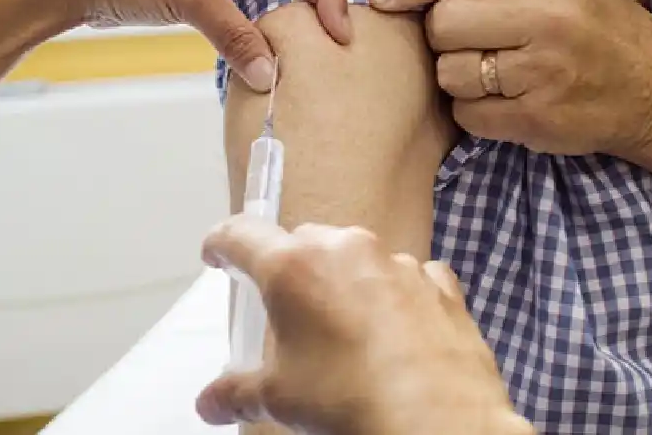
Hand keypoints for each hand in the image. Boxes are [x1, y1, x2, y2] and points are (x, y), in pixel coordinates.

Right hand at [196, 218, 530, 434]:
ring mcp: (395, 261)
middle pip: (301, 243)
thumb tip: (212, 402)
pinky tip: (396, 333)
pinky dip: (396, 296)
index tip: (217, 254)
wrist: (438, 421)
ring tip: (345, 333)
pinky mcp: (437, 283)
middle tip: (288, 313)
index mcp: (292, 266)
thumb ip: (238, 392)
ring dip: (345, 283)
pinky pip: (408, 276)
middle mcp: (343, 248)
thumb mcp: (279, 400)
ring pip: (356, 257)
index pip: (241, 235)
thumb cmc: (350, 401)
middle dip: (290, 271)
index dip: (222, 244)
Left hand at [368, 0, 651, 155]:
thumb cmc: (594, 25)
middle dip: (442, 31)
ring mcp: (545, 74)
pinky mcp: (538, 120)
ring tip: (490, 68)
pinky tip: (501, 98)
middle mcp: (552, 18)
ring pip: (450, 70)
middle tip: (469, 36)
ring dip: (456, 72)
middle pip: (445, 21)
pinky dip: (472, 109)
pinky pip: (466, 113)